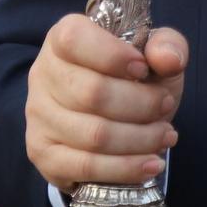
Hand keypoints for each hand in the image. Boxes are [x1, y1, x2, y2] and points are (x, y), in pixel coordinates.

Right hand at [26, 16, 186, 192]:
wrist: (112, 116)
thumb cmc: (133, 77)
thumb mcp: (155, 54)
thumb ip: (168, 45)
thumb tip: (169, 60)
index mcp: (62, 38)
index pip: (75, 40)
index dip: (113, 56)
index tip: (144, 69)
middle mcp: (42, 74)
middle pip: (93, 93)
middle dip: (141, 104)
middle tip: (166, 106)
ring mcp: (38, 117)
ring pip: (94, 135)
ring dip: (140, 139)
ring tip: (166, 135)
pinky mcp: (43, 154)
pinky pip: (86, 167)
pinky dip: (125, 168)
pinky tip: (150, 164)